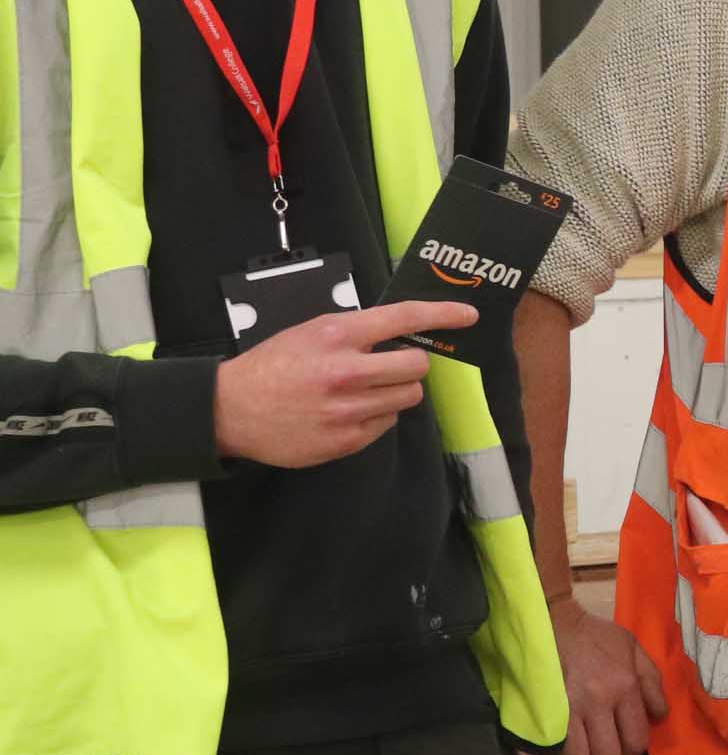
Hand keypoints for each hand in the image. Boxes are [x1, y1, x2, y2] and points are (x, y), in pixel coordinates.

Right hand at [212, 300, 479, 466]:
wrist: (231, 410)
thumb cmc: (273, 365)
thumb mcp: (311, 332)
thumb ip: (356, 331)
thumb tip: (401, 334)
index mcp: (338, 335)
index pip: (403, 319)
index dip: (442, 314)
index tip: (468, 316)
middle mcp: (348, 372)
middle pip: (417, 367)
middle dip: (410, 365)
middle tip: (389, 366)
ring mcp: (349, 410)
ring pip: (407, 397)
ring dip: (394, 392)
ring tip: (362, 390)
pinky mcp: (347, 440)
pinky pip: (386, 424)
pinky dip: (376, 417)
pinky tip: (346, 412)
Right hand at [549, 595, 667, 754]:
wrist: (553, 623)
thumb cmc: (596, 637)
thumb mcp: (633, 649)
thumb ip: (652, 682)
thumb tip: (661, 715)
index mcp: (625, 686)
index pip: (637, 739)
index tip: (627, 753)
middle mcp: (599, 701)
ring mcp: (570, 708)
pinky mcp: (545, 711)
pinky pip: (553, 752)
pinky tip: (563, 749)